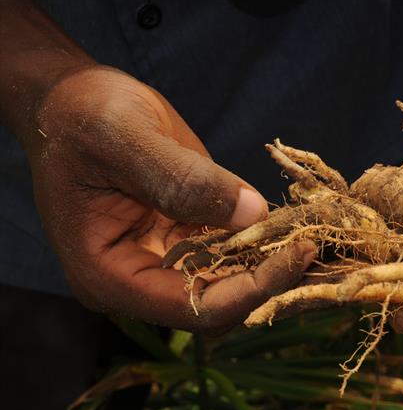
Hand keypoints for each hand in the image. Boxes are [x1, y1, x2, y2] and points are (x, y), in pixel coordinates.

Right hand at [27, 66, 315, 332]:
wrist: (71, 101)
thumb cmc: (82, 116)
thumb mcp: (124, 138)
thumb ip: (182, 179)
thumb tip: (252, 213)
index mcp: (110, 276)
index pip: (196, 308)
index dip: (254, 288)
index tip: (300, 251)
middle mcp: (140, 281)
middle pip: (221, 305)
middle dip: (272, 280)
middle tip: (323, 244)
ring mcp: (165, 263)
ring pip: (233, 283)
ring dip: (275, 264)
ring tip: (320, 233)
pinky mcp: (187, 240)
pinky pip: (233, 253)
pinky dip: (265, 242)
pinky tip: (298, 222)